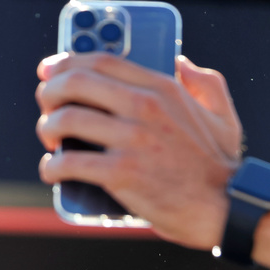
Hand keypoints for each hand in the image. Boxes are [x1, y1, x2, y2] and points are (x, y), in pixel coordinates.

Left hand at [35, 51, 242, 249]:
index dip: (67, 62)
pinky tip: (53, 171)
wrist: (225, 207)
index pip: (103, 61)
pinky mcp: (121, 173)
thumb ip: (204, 82)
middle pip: (76, 83)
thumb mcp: (221, 113)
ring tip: (50, 142)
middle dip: (48, 93)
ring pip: (66, 120)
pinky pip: (69, 162)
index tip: (49, 70)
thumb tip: (181, 62)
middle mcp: (145, 106)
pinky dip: (51, 167)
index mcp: (164, 88)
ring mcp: (132, 140)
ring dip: (47, 129)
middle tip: (45, 108)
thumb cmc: (218, 165)